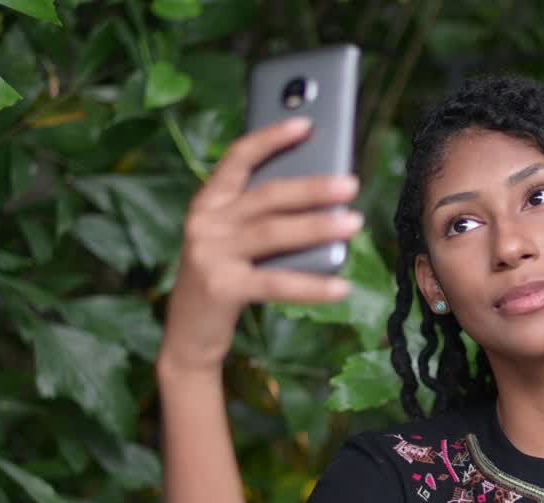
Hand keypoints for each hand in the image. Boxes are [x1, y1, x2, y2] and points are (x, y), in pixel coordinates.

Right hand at [159, 117, 360, 374]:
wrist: (188, 337)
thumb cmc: (224, 281)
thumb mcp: (236, 244)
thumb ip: (264, 219)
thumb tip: (323, 202)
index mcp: (208, 203)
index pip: (238, 158)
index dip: (271, 138)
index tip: (306, 124)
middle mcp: (204, 223)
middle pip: (266, 195)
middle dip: (312, 187)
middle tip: (350, 184)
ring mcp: (210, 254)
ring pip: (274, 233)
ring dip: (318, 226)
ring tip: (354, 223)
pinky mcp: (221, 288)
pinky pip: (276, 282)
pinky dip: (312, 285)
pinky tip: (341, 286)